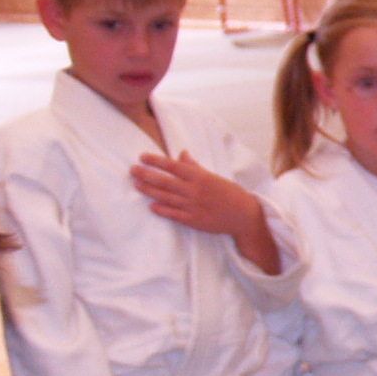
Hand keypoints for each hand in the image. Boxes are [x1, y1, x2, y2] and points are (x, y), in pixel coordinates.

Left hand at [133, 153, 280, 273]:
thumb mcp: (214, 177)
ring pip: (166, 197)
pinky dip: (162, 210)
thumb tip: (181, 154)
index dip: (156, 161)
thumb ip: (195, 167)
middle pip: (165, 182)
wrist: (244, 215)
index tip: (142, 157)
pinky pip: (174, 214)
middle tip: (132, 170)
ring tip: (136, 184)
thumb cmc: (229, 194)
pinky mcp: (194, 220)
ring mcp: (193, 206)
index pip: (173, 166)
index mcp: (200, 177)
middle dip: (147, 175)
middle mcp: (195, 191)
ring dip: (149, 191)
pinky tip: (151, 205)